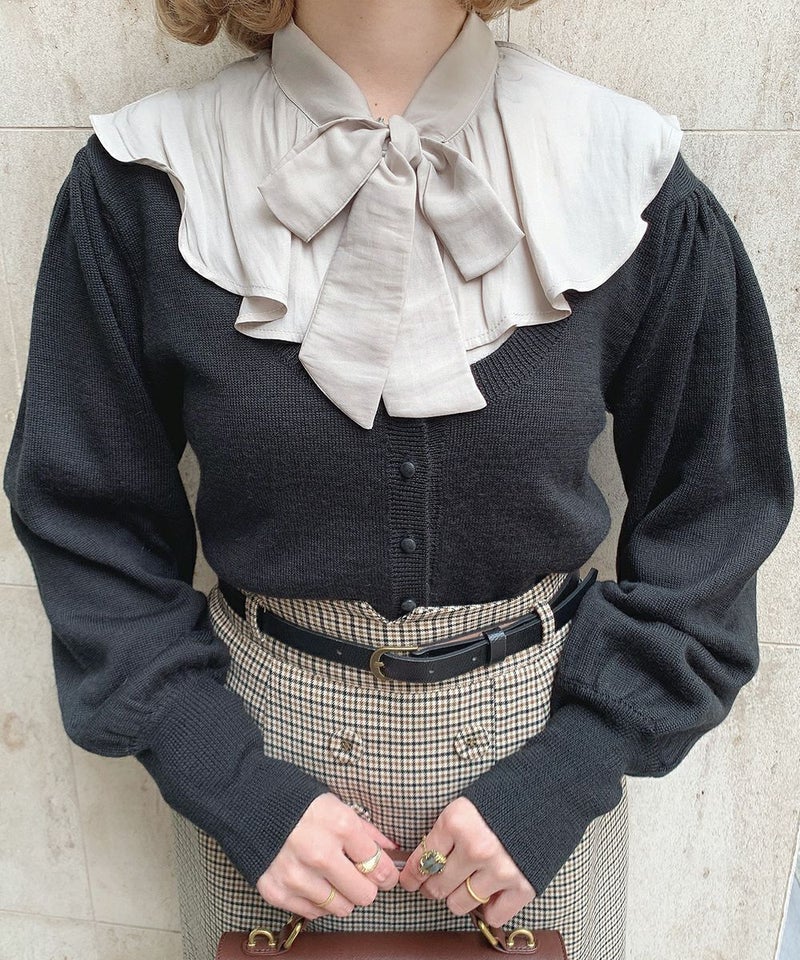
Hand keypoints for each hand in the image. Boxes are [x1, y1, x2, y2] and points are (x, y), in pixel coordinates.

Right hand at [256, 792, 400, 918]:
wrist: (245, 803)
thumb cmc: (295, 799)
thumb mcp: (335, 804)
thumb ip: (366, 830)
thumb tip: (391, 850)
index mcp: (339, 825)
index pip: (378, 866)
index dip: (385, 872)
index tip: (383, 873)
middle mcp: (320, 854)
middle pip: (364, 895)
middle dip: (365, 886)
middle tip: (358, 876)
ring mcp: (297, 877)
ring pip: (341, 908)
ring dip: (341, 895)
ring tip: (331, 876)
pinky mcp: (277, 892)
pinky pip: (314, 912)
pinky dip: (318, 900)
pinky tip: (311, 880)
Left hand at [398, 796, 536, 926]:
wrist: (552, 791)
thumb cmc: (506, 794)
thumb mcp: (467, 804)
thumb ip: (447, 832)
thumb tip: (425, 862)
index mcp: (457, 821)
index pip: (422, 860)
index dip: (412, 875)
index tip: (410, 881)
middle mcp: (476, 847)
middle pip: (438, 886)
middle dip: (433, 887)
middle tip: (436, 882)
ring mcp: (500, 869)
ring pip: (459, 904)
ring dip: (459, 897)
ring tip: (465, 884)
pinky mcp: (523, 886)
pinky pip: (493, 916)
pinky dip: (489, 908)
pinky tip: (490, 892)